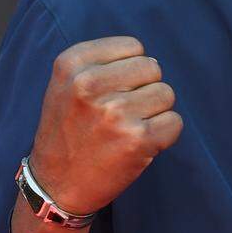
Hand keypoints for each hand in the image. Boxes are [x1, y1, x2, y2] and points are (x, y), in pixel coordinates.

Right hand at [27, 36, 182, 214]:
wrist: (56, 185)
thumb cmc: (69, 130)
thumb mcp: (66, 84)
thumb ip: (101, 62)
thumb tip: (149, 58)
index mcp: (72, 63)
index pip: (133, 47)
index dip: (129, 70)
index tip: (110, 91)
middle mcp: (90, 84)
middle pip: (152, 67)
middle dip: (144, 89)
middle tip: (120, 113)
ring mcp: (115, 112)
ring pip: (166, 93)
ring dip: (154, 112)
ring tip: (127, 129)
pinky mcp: (137, 139)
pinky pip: (175, 121)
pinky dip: (164, 134)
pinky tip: (139, 144)